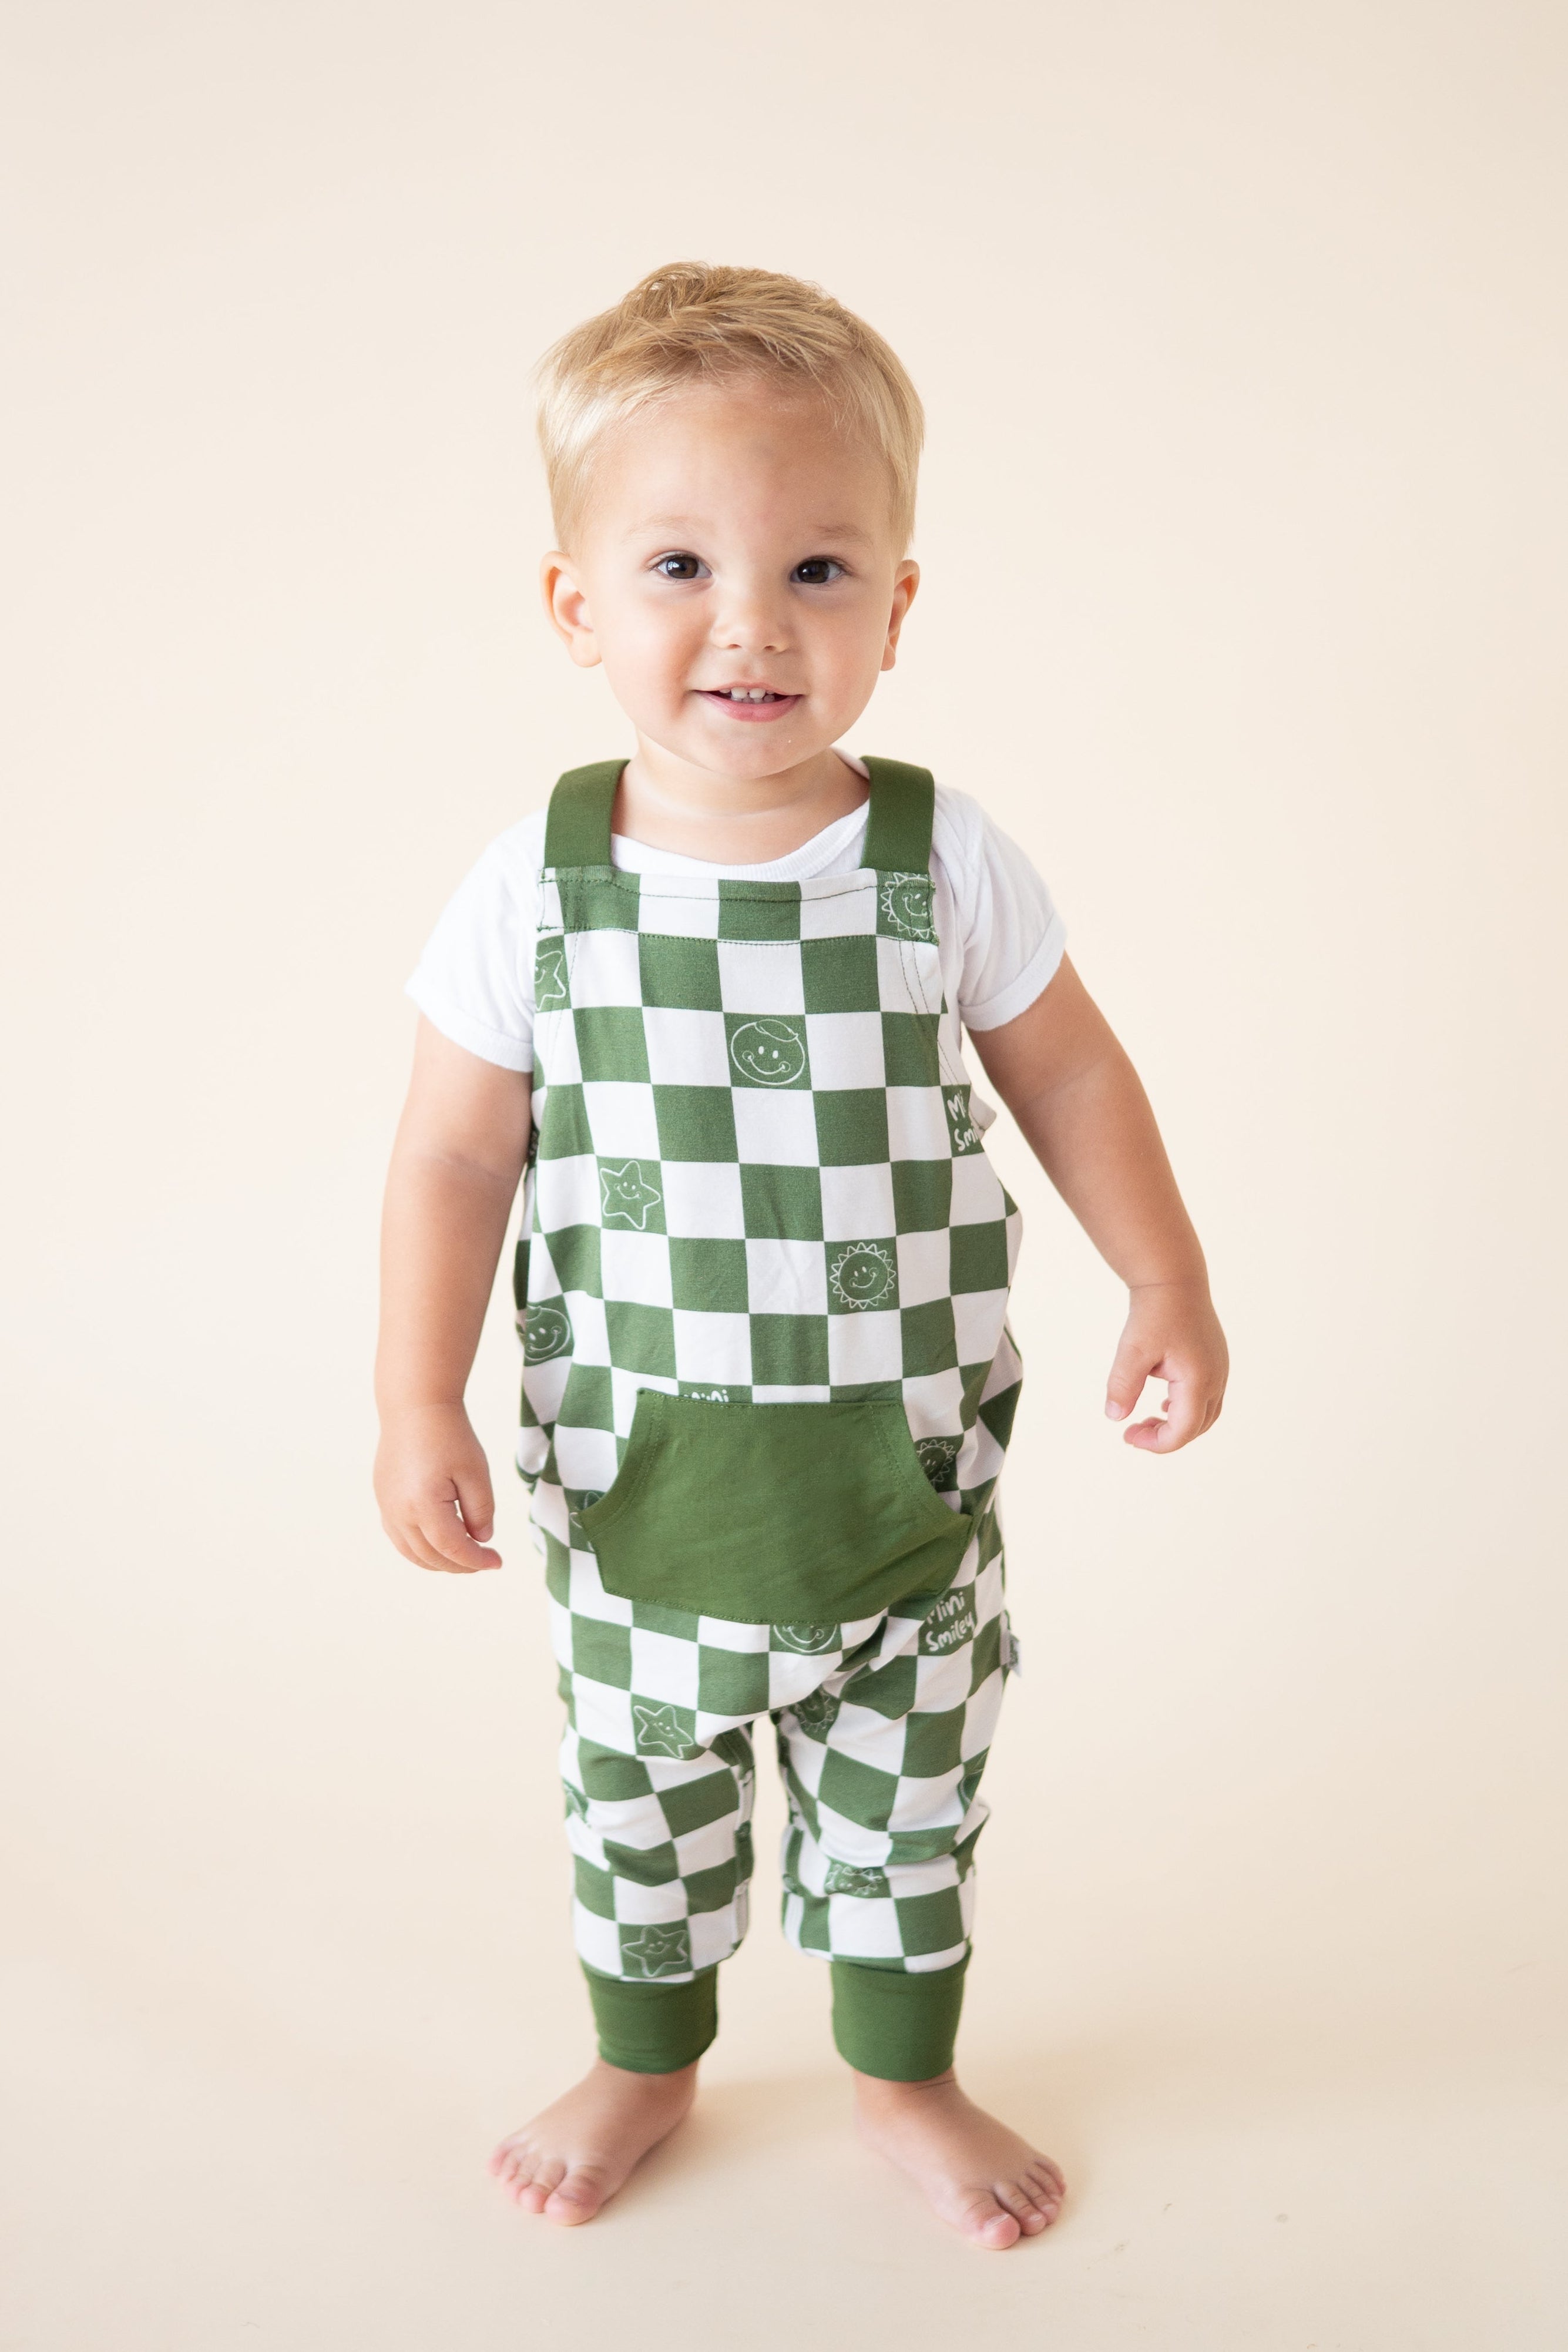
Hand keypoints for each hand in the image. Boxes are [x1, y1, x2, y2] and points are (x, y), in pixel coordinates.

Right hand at [374, 1402, 500, 1571]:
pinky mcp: (383, 1499)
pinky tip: (440, 1544)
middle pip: (431, 1557)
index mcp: (423, 1506)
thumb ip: (481, 1511)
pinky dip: (420, 1549)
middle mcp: (398, 1512)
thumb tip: (481, 1540)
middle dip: (460, 1565)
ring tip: (465, 1557)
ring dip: (439, 1562)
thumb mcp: (476, 1473)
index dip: (477, 1561)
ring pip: (411, 1553)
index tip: (498, 1561)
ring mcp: (386, 1507)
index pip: (453, 1549)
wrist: (415, 1407)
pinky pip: (399, 1537)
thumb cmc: (450, 1435)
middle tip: (485, 1560)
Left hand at [1104, 1279, 1227, 1452]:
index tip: (1128, 1436)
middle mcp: (1216, 1378)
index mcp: (1199, 1380)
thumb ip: (1123, 1386)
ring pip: (1205, 1414)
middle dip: (1166, 1437)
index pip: (1183, 1431)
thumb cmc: (1153, 1313)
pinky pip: (1207, 1397)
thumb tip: (1115, 1417)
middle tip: (1133, 1432)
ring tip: (1147, 1420)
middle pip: (1197, 1427)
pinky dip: (1186, 1408)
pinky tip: (1163, 1402)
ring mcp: (1220, 1369)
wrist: (1174, 1280)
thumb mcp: (1132, 1351)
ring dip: (1178, 1424)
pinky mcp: (1216, 1361)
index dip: (1157, 1443)